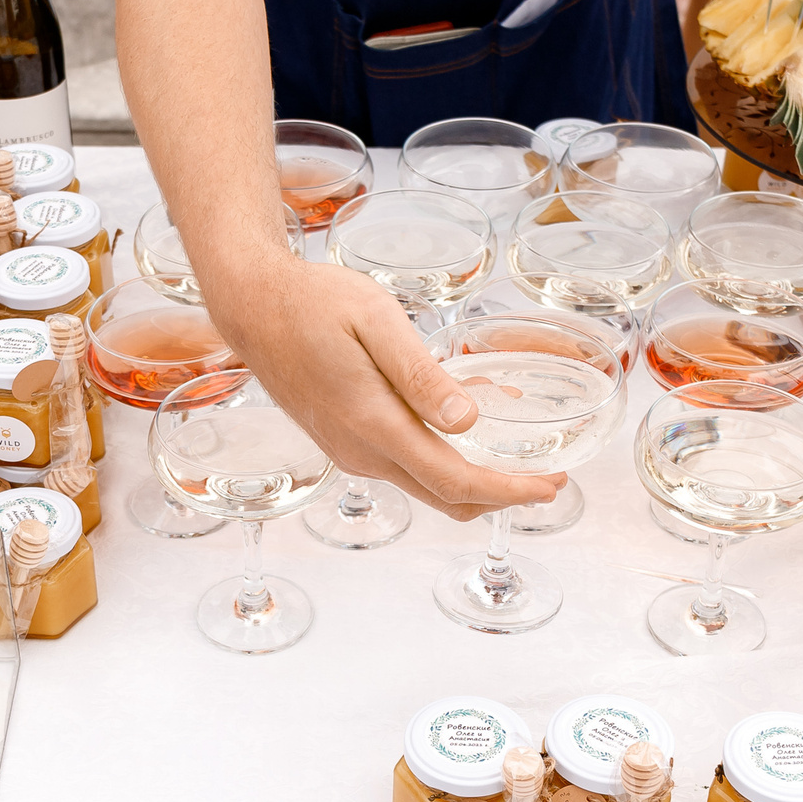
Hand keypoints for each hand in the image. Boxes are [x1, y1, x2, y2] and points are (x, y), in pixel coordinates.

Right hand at [209, 257, 564, 520]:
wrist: (253, 308)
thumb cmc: (313, 303)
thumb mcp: (376, 321)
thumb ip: (421, 374)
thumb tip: (466, 421)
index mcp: (375, 424)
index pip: (454, 480)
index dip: (508, 491)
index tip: (549, 485)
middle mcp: (363, 452)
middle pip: (445, 498)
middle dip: (501, 495)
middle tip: (546, 477)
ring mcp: (352, 453)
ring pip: (425, 489)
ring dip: (473, 483)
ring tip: (515, 455)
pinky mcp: (346, 445)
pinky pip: (405, 471)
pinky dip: (444, 467)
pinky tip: (462, 434)